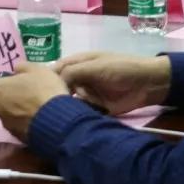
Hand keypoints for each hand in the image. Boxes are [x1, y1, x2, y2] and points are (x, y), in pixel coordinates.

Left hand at [0, 63, 68, 142]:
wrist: (55, 119)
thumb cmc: (44, 88)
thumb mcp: (37, 69)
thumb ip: (22, 67)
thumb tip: (16, 70)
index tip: (9, 86)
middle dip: (8, 100)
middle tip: (25, 95)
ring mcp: (6, 123)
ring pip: (7, 115)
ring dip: (16, 112)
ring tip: (34, 108)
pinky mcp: (16, 136)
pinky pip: (17, 126)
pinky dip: (24, 123)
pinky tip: (37, 119)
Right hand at [56, 52, 171, 115]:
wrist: (147, 84)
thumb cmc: (121, 68)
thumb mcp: (96, 66)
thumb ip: (74, 72)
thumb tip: (52, 83)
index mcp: (79, 63)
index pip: (56, 70)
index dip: (45, 79)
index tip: (36, 91)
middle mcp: (80, 78)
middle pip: (60, 87)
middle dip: (54, 96)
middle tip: (45, 107)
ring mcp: (88, 93)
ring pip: (69, 101)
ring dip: (66, 107)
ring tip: (58, 115)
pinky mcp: (96, 107)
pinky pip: (81, 111)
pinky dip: (78, 115)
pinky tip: (72, 120)